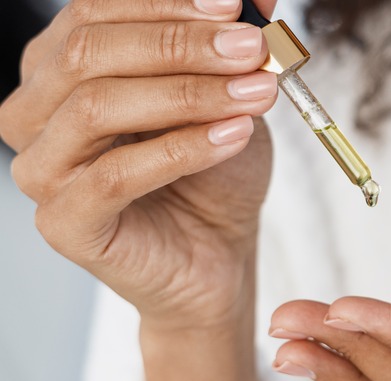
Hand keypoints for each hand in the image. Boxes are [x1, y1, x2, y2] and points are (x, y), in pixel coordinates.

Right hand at [0, 0, 277, 329]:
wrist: (217, 250)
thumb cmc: (212, 173)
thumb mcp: (225, 96)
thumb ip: (227, 49)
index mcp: (63, 70)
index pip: (94, 14)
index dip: (166, 4)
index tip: (235, 6)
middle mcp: (38, 112)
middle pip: (90, 53)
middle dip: (182, 44)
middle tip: (252, 49)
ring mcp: (43, 170)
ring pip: (97, 107)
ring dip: (189, 93)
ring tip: (256, 94)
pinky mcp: (65, 223)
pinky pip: (114, 176)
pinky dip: (181, 150)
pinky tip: (233, 136)